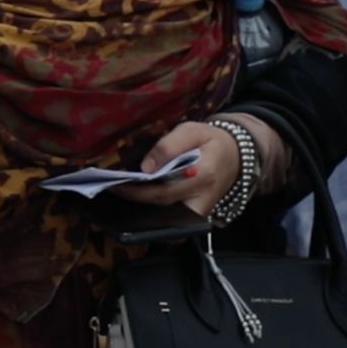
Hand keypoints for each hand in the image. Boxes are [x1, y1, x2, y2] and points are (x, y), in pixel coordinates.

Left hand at [109, 121, 241, 217]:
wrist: (234, 155)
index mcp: (203, 176)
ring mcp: (200, 211)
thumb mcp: (191, 131)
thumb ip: (169, 146)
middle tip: (111, 188)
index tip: (117, 184)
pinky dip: (153, 209)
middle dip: (135, 198)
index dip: (138, 191)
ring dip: (142, 207)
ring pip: (166, 216)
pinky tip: (137, 196)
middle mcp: (203, 199)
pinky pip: (172, 216)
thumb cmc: (210, 140)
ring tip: (119, 193)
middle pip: (162, 206)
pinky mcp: (196, 215)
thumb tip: (146, 167)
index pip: (164, 190)